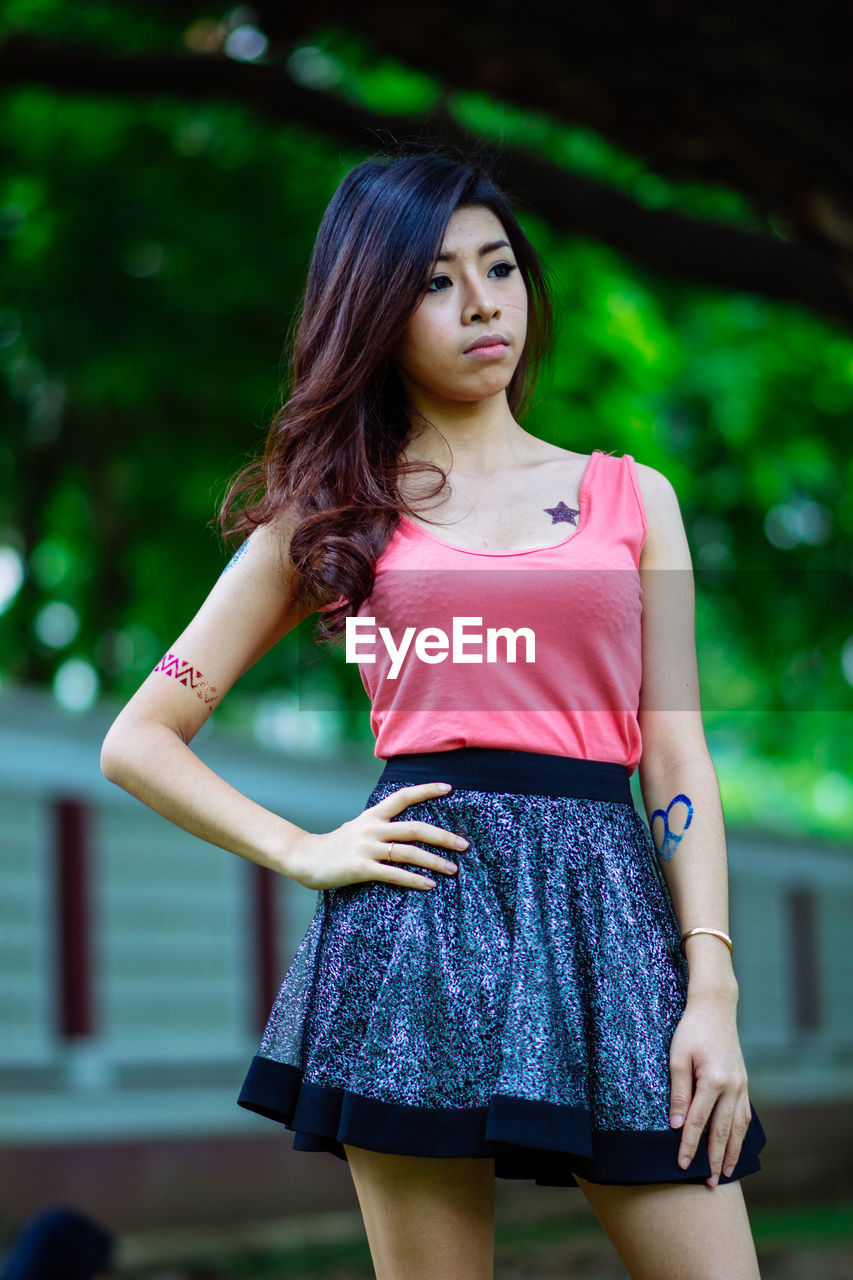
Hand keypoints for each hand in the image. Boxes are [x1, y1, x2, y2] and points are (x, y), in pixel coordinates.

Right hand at [285, 781, 465, 891]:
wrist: (305, 859)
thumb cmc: (335, 846)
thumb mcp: (358, 828)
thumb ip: (379, 825)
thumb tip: (404, 829)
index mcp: (373, 815)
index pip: (403, 796)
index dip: (427, 790)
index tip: (449, 788)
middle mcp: (372, 828)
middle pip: (415, 828)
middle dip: (442, 836)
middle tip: (464, 845)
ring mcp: (366, 848)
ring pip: (408, 852)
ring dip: (434, 861)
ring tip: (453, 869)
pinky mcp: (361, 868)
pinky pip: (393, 874)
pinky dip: (414, 880)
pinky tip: (429, 885)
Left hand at [668, 991, 751, 1187]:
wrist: (715, 1008)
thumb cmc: (691, 1030)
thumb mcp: (677, 1057)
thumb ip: (678, 1092)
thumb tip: (675, 1125)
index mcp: (714, 1080)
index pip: (698, 1122)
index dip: (689, 1145)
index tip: (682, 1165)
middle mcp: (732, 1087)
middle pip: (722, 1131)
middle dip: (715, 1159)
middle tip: (709, 1184)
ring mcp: (742, 1085)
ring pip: (738, 1128)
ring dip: (733, 1152)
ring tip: (727, 1173)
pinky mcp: (744, 1082)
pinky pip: (745, 1115)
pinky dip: (741, 1135)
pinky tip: (737, 1146)